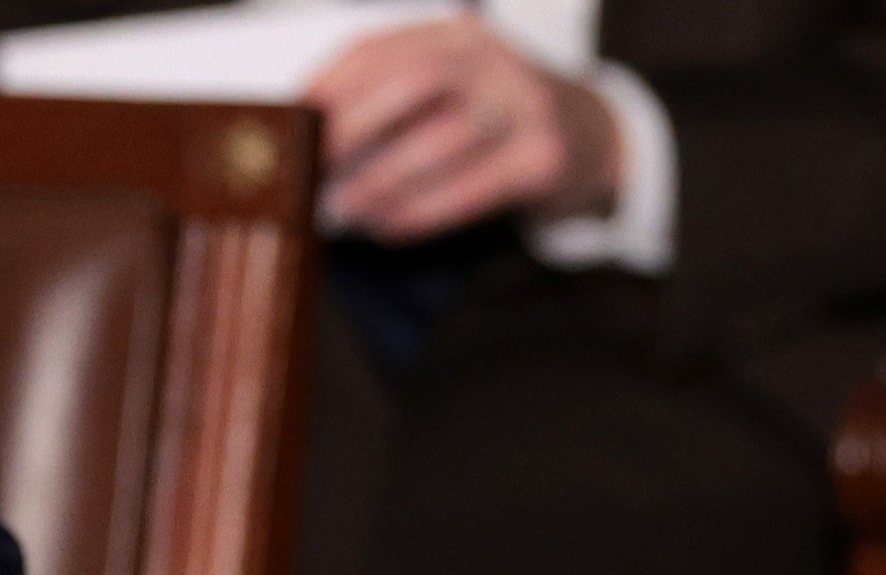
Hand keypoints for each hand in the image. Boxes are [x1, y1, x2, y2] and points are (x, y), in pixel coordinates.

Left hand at [305, 19, 619, 242]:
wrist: (593, 137)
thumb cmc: (496, 118)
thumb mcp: (450, 88)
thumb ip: (391, 101)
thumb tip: (313, 143)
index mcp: (455, 35)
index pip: (378, 48)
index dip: (328, 85)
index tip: (292, 122)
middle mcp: (492, 60)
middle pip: (412, 82)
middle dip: (353, 126)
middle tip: (313, 169)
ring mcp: (524, 107)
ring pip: (440, 141)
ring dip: (382, 182)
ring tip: (343, 211)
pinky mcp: (543, 159)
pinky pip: (470, 191)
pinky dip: (419, 213)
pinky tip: (387, 227)